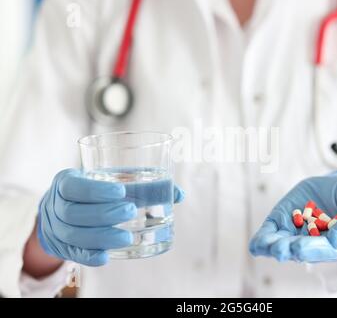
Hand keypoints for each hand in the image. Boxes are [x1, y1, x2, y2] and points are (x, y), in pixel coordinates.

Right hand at [37, 169, 183, 265]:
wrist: (62, 208)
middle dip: (103, 214)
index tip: (121, 192)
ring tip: (127, 237)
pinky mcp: (62, 247)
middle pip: (74, 212)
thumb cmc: (94, 191)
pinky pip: (73, 254)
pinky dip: (89, 256)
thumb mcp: (110, 181)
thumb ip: (141, 185)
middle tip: (130, 212)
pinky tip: (106, 257)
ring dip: (101, 237)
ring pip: (74, 235)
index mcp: (66, 181)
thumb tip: (178, 193)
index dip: (96, 190)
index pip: (74, 185)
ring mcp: (56, 228)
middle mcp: (55, 205)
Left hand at [249, 171, 336, 262]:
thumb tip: (336, 239)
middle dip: (288, 250)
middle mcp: (314, 243)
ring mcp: (297, 234)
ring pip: (282, 245)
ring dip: (272, 246)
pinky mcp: (284, 221)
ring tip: (265, 245)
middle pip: (299, 251)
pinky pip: (271, 233)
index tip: (298, 247)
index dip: (310, 249)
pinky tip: (256, 245)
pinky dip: (262, 239)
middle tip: (279, 248)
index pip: (323, 250)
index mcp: (336, 244)